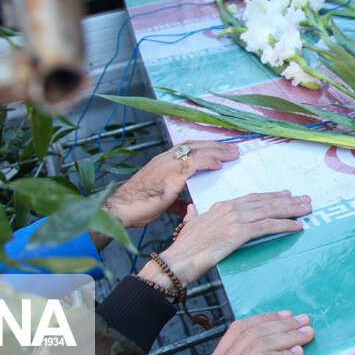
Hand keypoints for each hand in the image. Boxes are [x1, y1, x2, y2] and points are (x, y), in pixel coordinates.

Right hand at [102, 141, 239, 230]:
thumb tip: (190, 207)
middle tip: (233, 147)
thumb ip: (177, 201)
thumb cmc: (137, 207)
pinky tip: (219, 165)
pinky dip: (208, 162)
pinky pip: (194, 163)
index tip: (220, 148)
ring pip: (197, 151)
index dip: (205, 147)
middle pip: (195, 145)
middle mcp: (165, 159)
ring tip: (233, 153)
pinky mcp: (170, 175)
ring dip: (217, 151)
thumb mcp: (162, 202)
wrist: (121, 210)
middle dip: (216, 145)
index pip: (187, 148)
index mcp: (162, 162)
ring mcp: (167, 165)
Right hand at [141, 191, 311, 286]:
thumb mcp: (189, 225)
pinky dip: (285, 225)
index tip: (286, 195)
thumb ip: (194, 216)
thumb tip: (192, 210)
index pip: (252, 198)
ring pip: (270, 211)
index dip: (271, 196)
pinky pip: (267, 226)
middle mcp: (230, 209)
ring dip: (292, 210)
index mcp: (220, 206)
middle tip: (305, 199)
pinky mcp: (238, 233)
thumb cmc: (183, 248)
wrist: (177, 260)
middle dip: (288, 201)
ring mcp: (235, 219)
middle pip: (265, 202)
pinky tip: (297, 226)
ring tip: (307, 209)